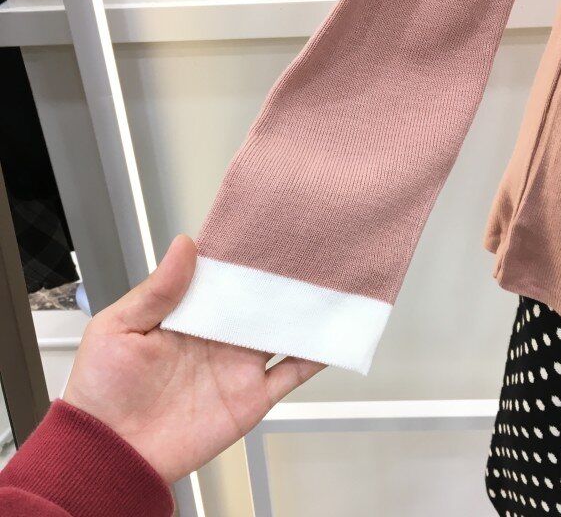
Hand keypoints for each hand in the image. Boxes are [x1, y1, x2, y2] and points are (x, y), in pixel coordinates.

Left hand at [63, 235, 324, 482]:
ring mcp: (238, 364)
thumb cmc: (104, 390)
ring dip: (303, 312)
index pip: (223, 278)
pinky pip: (292, 373)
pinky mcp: (252, 396)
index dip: (243, 257)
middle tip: (307, 254)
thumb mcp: (119, 327)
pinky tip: (330, 338)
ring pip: (281, 331)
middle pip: (258, 301)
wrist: (114, 453)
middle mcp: (219, 336)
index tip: (265, 234)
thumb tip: (183, 246)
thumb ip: (157, 290)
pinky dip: (314, 356)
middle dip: (280, 279)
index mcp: (189, 315)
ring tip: (328, 287)